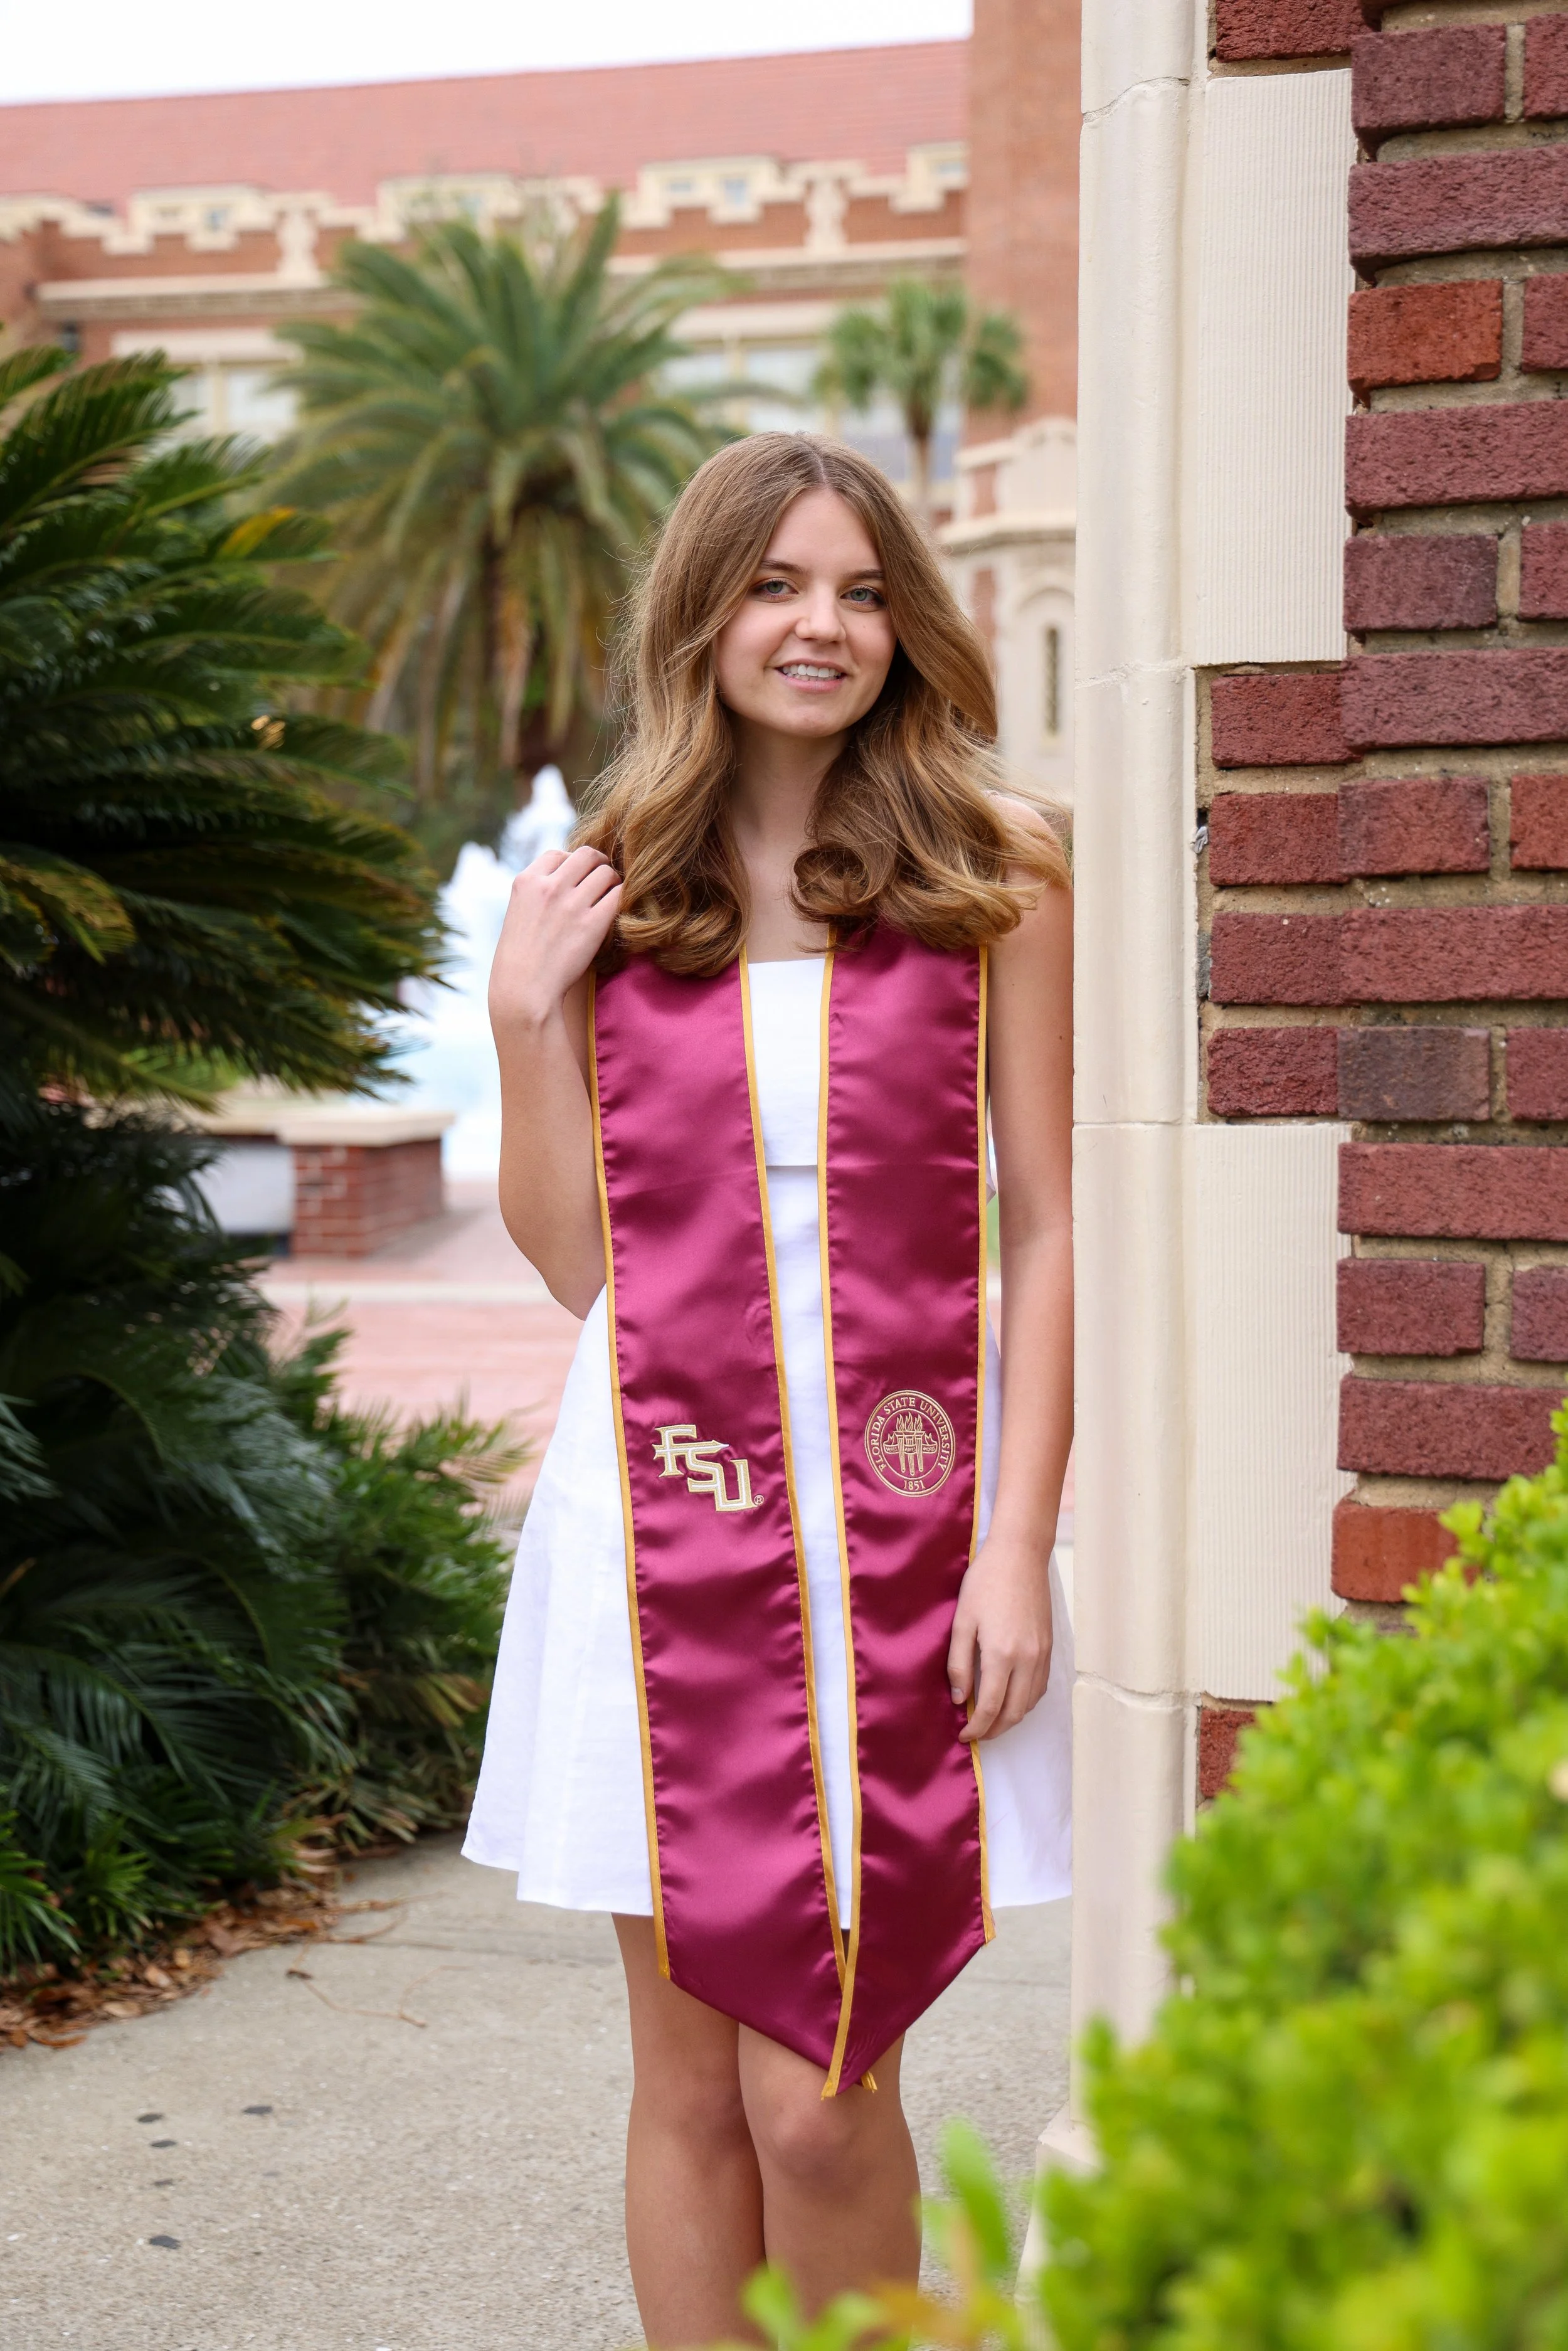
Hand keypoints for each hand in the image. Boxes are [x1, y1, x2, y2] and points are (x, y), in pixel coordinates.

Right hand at [488, 847, 621, 1038]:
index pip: (559, 853)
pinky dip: (622, 901)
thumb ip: (540, 892)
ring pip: (607, 873)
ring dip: (613, 883)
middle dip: (599, 866)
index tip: (577, 880)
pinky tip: (616, 914)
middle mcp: (549, 887)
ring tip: (610, 899)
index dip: (572, 864)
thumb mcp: (520, 912)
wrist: (524, 990)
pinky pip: (619, 896)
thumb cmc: (522, 958)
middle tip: (603, 883)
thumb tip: (567, 877)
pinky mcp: (593, 924)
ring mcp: (572, 904)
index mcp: (527, 881)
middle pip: (588, 855)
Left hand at [947, 1533, 1053, 1742]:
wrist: (1020, 1555)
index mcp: (1002, 1654)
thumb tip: (959, 1699)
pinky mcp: (1049, 1646)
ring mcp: (1042, 1654)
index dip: (976, 1727)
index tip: (963, 1735)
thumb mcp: (962, 1621)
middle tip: (976, 1733)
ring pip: (1029, 1703)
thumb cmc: (985, 1583)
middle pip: (1013, 1713)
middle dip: (994, 1730)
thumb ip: (958, 1663)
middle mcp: (1027, 1659)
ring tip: (990, 1719)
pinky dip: (1025, 1701)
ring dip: (1011, 1718)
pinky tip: (1011, 1698)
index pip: (990, 1707)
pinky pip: (1040, 1687)